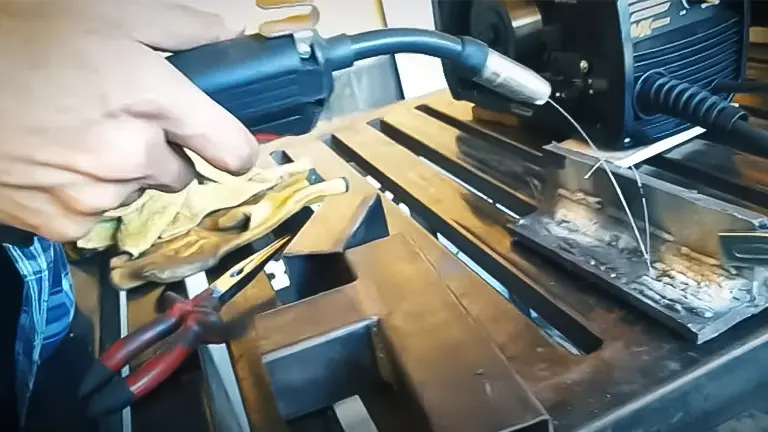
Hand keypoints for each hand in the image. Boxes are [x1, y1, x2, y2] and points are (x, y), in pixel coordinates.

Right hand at [0, 0, 257, 241]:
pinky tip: (53, 164)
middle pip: (181, 173)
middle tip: (120, 121)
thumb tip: (226, 35)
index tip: (226, 146)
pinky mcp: (63, 224)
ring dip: (121, 173)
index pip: (233, 150)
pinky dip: (83, 196)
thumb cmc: (22, 37)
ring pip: (135, 193)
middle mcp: (135, 157)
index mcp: (155, 101)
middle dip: (162, 151)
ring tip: (76, 137)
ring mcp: (98, 196)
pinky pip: (95, 217)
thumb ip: (179, 26)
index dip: (234, 148)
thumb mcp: (105, 11)